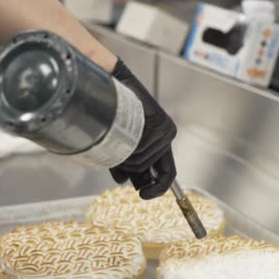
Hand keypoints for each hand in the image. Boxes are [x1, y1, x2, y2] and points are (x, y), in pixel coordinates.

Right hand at [109, 59, 176, 199]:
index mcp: (162, 138)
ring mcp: (163, 131)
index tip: (144, 195)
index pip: (168, 174)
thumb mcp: (121, 140)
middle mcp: (167, 135)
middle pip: (147, 170)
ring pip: (140, 162)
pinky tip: (115, 134)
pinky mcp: (157, 124)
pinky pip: (138, 150)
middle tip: (114, 159)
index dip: (157, 188)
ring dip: (121, 156)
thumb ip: (125, 160)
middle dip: (128, 169)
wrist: (109, 83)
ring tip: (111, 138)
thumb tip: (123, 182)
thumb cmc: (112, 108)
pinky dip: (123, 148)